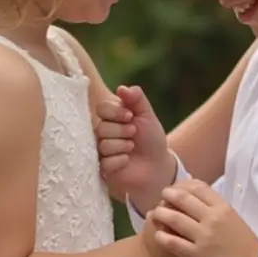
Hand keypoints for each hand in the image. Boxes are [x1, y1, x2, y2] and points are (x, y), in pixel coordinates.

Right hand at [95, 86, 175, 210]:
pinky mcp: (102, 168)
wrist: (157, 165)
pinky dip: (120, 161)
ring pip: (103, 145)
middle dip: (122, 130)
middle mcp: (102, 133)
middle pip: (101, 127)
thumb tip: (121, 88)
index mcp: (111, 117)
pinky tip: (127, 161)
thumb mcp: (147, 115)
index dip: (116, 112)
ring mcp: (100, 151)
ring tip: (132, 148)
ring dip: (123, 146)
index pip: (102, 108)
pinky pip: (105, 163)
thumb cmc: (151, 138)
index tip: (131, 116)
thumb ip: (136, 98)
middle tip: (134, 133)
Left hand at [149, 179, 257, 256]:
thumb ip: (217, 211)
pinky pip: (173, 242)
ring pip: (174, 218)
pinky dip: (162, 236)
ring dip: (161, 213)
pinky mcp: (196, 255)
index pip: (199, 187)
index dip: (184, 185)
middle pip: (183, 198)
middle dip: (169, 195)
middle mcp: (212, 218)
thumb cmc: (246, 247)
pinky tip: (158, 235)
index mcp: (223, 208)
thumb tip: (201, 201)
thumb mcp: (234, 220)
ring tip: (155, 214)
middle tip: (162, 196)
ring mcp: (203, 236)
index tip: (176, 188)